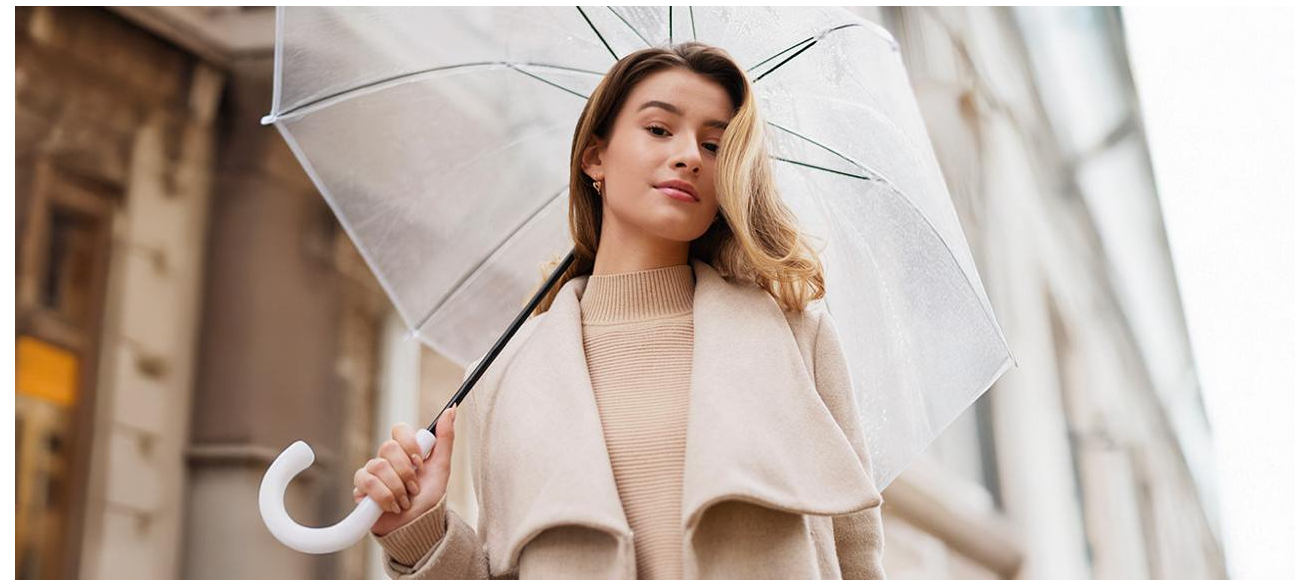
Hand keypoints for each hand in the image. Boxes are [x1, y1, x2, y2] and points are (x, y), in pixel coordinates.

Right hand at [353, 406, 457, 535]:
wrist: (417, 527)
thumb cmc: (429, 498)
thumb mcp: (442, 467)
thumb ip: (445, 438)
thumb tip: (451, 409)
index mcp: (404, 450)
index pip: (399, 429)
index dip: (409, 444)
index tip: (420, 462)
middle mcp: (386, 458)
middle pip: (388, 447)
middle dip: (406, 472)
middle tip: (414, 487)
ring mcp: (372, 472)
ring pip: (378, 466)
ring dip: (397, 488)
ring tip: (405, 501)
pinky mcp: (361, 489)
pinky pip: (366, 482)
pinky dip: (384, 497)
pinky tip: (392, 506)